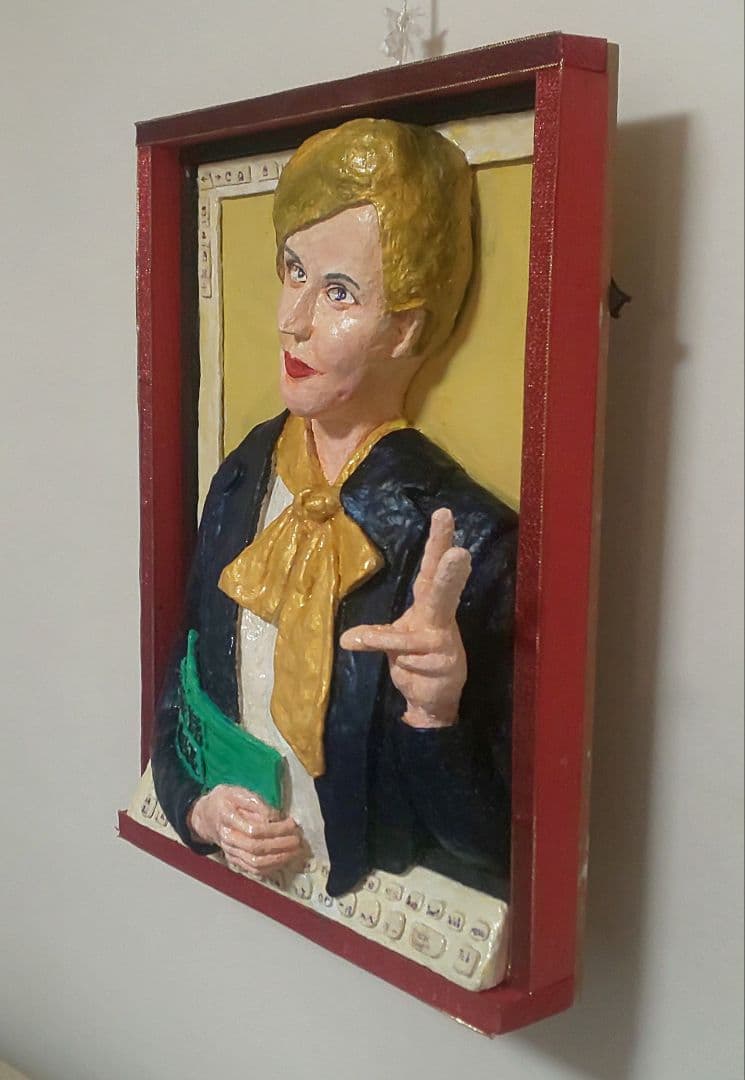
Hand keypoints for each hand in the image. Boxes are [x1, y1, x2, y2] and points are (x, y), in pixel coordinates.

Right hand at [188, 784, 302, 875]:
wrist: (206, 816)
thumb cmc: (224, 801)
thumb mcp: (236, 791)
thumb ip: (254, 801)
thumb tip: (273, 815)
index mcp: (227, 818)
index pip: (253, 829)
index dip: (275, 829)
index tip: (291, 823)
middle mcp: (227, 838)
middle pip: (256, 848)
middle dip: (281, 845)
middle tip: (297, 839)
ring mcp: (230, 852)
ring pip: (255, 863)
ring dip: (279, 859)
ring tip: (295, 851)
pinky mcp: (235, 860)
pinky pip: (253, 870)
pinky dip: (271, 867)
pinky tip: (284, 859)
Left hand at [340, 508, 470, 728]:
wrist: (433, 700)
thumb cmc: (414, 659)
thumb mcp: (394, 639)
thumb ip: (377, 633)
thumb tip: (348, 639)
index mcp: (429, 603)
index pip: (431, 568)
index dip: (438, 542)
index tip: (444, 514)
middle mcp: (441, 617)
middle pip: (443, 591)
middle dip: (450, 573)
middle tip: (460, 553)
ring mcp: (446, 641)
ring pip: (406, 638)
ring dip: (383, 641)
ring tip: (359, 642)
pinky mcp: (446, 664)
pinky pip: (407, 660)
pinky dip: (402, 669)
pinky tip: (413, 674)